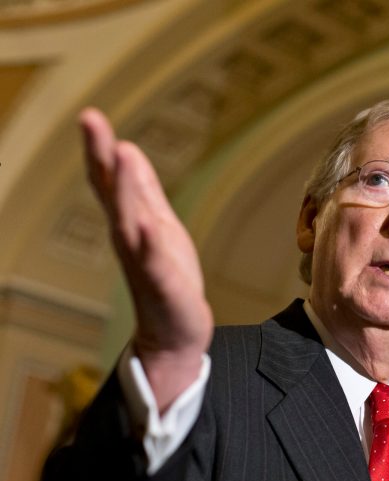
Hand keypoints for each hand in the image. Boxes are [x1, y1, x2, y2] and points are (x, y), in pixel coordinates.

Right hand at [80, 108, 213, 411]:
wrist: (175, 333)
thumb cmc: (167, 276)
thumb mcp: (158, 223)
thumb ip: (143, 190)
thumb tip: (127, 149)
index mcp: (129, 223)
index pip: (109, 181)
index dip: (99, 148)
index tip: (90, 115)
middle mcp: (129, 240)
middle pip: (112, 195)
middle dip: (101, 158)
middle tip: (90, 119)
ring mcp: (144, 264)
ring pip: (130, 223)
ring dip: (124, 190)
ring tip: (120, 154)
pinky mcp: (165, 287)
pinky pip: (155, 264)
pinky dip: (150, 245)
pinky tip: (148, 225)